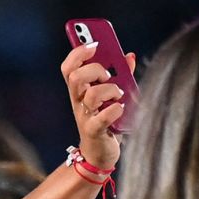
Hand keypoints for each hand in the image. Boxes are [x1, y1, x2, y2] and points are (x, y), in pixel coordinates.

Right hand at [62, 43, 133, 172]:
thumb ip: (120, 75)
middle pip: (75, 77)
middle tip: (108, 76)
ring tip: (120, 95)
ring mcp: (84, 117)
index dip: (78, 53)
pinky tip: (122, 108)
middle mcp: (78, 102)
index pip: (69, 67)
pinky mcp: (94, 131)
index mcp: (80, 90)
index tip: (94, 44)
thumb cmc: (106, 123)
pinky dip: (115, 110)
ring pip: (90, 95)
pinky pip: (102, 118)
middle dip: (94, 70)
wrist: (101, 154)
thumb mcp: (112, 96)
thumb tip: (129, 56)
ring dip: (110, 90)